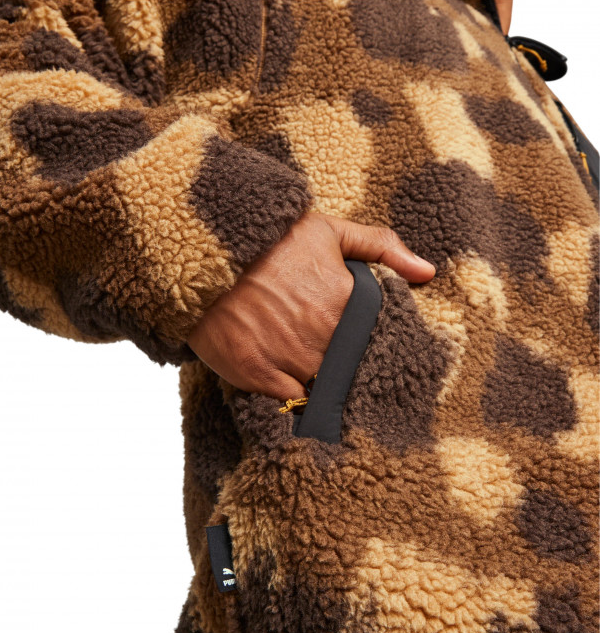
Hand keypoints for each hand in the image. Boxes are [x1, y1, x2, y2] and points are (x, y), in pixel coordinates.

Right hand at [186, 211, 434, 400]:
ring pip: (322, 388)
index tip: (365, 346)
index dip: (373, 346)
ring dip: (321, 384)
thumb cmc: (269, 240)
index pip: (379, 341)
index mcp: (347, 304)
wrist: (205, 251)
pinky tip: (289, 382)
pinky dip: (293, 397)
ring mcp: (290, 360)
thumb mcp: (327, 231)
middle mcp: (324, 337)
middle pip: (350, 368)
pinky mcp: (258, 376)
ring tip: (310, 371)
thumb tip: (428, 272)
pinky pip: (289, 402)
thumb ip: (380, 247)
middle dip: (347, 366)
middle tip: (334, 358)